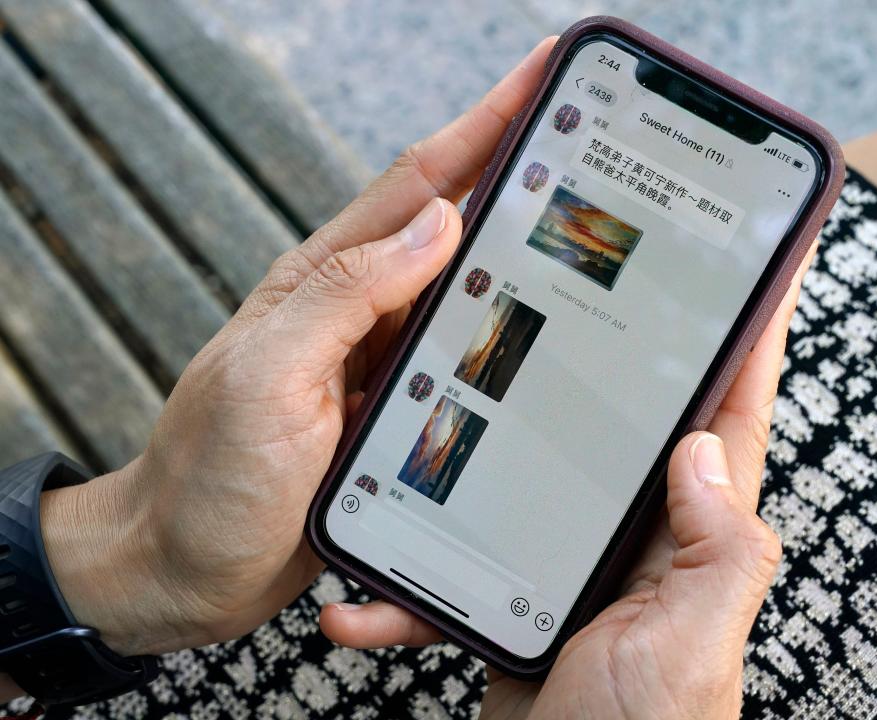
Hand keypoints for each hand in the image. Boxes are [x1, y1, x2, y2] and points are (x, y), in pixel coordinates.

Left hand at [37, 37, 557, 657]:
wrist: (187, 566)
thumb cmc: (210, 478)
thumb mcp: (267, 378)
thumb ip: (345, 296)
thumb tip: (436, 225)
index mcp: (324, 286)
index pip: (417, 186)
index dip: (483, 125)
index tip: (542, 75)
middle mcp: (359, 315)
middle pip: (453, 226)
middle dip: (518, 171)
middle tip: (584, 133)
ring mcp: (380, 364)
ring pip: (466, 291)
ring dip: (521, 250)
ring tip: (584, 218)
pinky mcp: (397, 415)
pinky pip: (463, 359)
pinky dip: (505, 331)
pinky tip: (541, 328)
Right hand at [321, 244, 817, 718]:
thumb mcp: (691, 646)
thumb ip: (716, 549)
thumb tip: (703, 446)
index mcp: (694, 534)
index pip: (733, 410)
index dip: (748, 332)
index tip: (747, 261)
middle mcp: (640, 534)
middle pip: (621, 418)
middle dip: (600, 352)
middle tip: (561, 283)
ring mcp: (573, 558)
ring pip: (527, 475)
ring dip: (478, 450)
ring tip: (431, 402)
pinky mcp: (517, 594)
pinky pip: (460, 565)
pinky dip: (410, 581)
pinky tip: (363, 593)